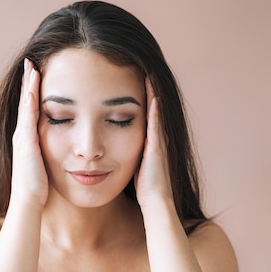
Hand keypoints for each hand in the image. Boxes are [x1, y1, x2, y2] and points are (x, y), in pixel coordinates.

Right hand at [10, 58, 48, 206]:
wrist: (29, 202)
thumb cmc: (39, 189)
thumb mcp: (45, 166)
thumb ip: (49, 155)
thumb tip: (62, 151)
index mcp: (27, 140)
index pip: (30, 110)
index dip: (33, 92)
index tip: (37, 74)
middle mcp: (22, 135)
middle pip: (25, 102)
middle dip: (28, 82)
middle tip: (31, 61)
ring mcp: (23, 137)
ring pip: (26, 105)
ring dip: (28, 84)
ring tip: (32, 65)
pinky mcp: (27, 141)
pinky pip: (29, 114)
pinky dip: (31, 98)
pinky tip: (35, 84)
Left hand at [135, 77, 174, 206]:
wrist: (155, 201)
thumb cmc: (144, 188)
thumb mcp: (133, 166)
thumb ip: (127, 155)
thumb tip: (112, 151)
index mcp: (149, 143)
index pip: (144, 116)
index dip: (142, 99)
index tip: (136, 81)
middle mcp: (156, 139)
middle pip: (152, 109)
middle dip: (149, 91)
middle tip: (145, 70)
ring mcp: (158, 143)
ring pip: (155, 113)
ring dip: (153, 95)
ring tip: (149, 75)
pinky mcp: (157, 148)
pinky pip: (156, 125)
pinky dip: (154, 110)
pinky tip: (152, 97)